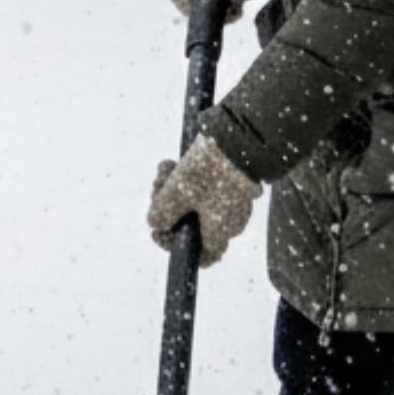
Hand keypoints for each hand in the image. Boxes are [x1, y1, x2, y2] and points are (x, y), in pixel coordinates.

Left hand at [148, 134, 262, 267]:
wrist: (239, 138)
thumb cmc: (208, 173)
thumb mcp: (175, 194)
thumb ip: (161, 214)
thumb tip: (154, 223)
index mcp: (220, 232)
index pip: (203, 256)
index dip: (176, 247)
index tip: (158, 230)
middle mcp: (229, 221)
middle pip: (191, 223)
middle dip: (168, 206)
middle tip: (157, 188)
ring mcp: (232, 200)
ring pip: (195, 201)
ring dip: (174, 187)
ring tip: (165, 168)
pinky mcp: (231, 180)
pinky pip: (205, 185)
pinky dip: (187, 176)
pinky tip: (172, 162)